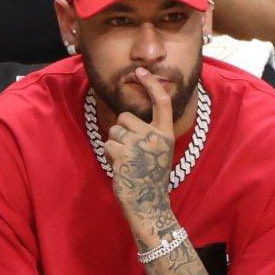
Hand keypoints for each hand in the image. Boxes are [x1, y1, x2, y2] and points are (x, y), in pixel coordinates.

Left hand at [102, 69, 175, 224]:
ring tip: (126, 161)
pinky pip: (107, 144)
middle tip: (129, 150)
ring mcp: (138, 146)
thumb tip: (127, 120)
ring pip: (114, 131)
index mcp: (166, 134)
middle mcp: (154, 137)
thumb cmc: (151, 178)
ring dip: (115, 144)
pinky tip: (120, 167)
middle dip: (122, 130)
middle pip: (126, 117)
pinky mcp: (123, 155)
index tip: (140, 71)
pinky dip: (109, 155)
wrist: (149, 203)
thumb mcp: (159, 152)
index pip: (161, 102)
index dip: (151, 84)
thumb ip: (150, 134)